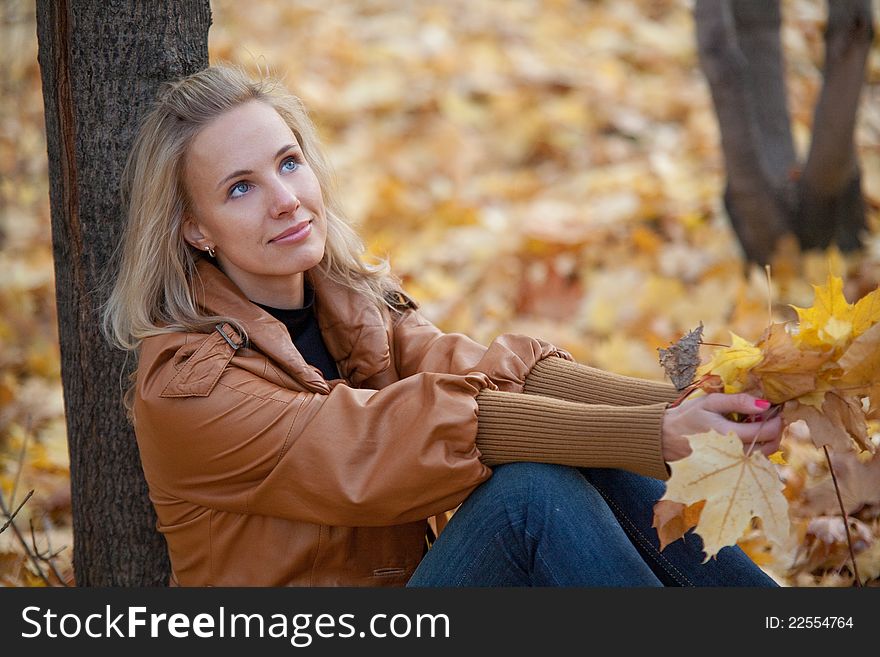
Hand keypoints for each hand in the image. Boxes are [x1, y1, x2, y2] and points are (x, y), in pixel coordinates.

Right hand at [661, 393, 782, 462]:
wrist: (666, 438)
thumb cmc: (687, 416)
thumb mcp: (710, 402)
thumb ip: (738, 402)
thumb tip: (765, 404)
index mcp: (727, 434)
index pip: (764, 432)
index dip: (776, 421)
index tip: (776, 411)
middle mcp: (731, 454)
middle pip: (768, 448)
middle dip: (776, 432)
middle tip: (773, 419)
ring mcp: (730, 466)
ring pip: (762, 457)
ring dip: (768, 443)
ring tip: (761, 427)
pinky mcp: (728, 471)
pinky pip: (751, 464)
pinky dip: (757, 451)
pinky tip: (750, 440)